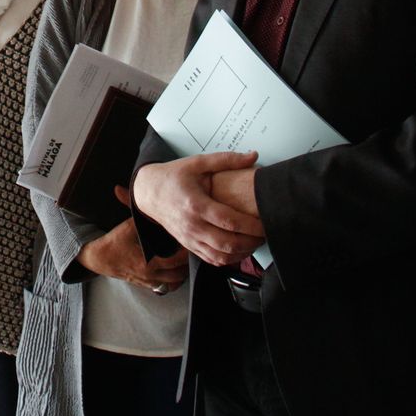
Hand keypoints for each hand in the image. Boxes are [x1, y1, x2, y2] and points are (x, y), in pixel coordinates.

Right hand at [76, 187, 187, 292]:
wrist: (100, 258)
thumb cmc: (115, 242)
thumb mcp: (129, 226)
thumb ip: (144, 218)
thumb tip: (158, 204)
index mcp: (148, 262)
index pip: (176, 260)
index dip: (186, 251)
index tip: (190, 241)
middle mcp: (150, 275)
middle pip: (180, 273)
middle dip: (188, 262)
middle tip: (192, 249)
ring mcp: (149, 282)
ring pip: (175, 282)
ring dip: (183, 272)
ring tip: (186, 259)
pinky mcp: (147, 285)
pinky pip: (167, 287)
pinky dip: (174, 280)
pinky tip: (176, 269)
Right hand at [133, 151, 264, 265]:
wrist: (148, 192)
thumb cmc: (173, 176)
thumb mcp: (197, 163)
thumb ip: (226, 160)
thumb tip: (253, 156)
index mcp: (196, 205)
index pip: (230, 221)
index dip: (252, 226)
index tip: (266, 223)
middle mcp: (192, 225)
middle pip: (228, 243)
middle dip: (252, 242)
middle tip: (265, 234)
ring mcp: (189, 238)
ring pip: (221, 256)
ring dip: (242, 253)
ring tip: (255, 242)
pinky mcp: (188, 245)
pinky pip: (211, 260)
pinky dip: (229, 259)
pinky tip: (239, 249)